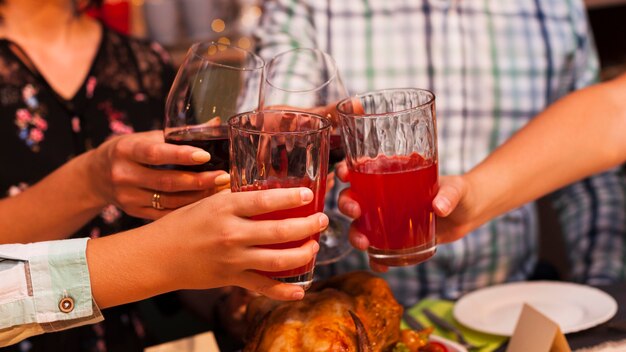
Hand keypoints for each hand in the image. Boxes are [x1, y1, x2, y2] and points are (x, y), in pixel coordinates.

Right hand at [88, 131, 228, 219]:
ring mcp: (128, 197)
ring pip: (169, 201)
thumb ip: (177, 134)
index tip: (205, 155)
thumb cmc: (129, 151)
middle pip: (166, 181)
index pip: (155, 154)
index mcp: (126, 150)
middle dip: (199, 181)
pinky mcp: (135, 213)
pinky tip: (207, 204)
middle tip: (224, 177)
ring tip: (222, 190)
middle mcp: (123, 175)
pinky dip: (188, 209)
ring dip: (199, 197)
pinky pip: (166, 214)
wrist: (95, 176)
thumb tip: (215, 123)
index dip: (180, 155)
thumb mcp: (145, 137)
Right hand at [148, 187, 326, 300]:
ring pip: (278, 260)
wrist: (157, 255)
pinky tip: (302, 288)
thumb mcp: (209, 202)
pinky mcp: (231, 278)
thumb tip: (269, 193)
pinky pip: (263, 287)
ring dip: (302, 254)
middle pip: (280, 231)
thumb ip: (237, 200)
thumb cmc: (183, 224)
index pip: (266, 200)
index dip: (292, 198)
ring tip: (314, 246)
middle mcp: (232, 233)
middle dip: (308, 226)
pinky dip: (285, 291)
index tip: (309, 196)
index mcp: (225, 208)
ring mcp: (233, 259)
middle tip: (321, 220)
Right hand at [335, 162, 471, 270]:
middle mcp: (383, 197)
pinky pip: (379, 250)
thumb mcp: (455, 189)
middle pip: (353, 198)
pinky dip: (377, 259)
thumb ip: (449, 195)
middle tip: (355, 211)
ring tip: (363, 244)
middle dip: (347, 204)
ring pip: (360, 226)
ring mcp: (387, 219)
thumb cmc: (459, 192)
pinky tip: (381, 266)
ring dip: (356, 234)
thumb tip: (439, 207)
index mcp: (392, 175)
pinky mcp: (396, 238)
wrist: (468, 214)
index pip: (362, 169)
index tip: (344, 174)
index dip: (347, 171)